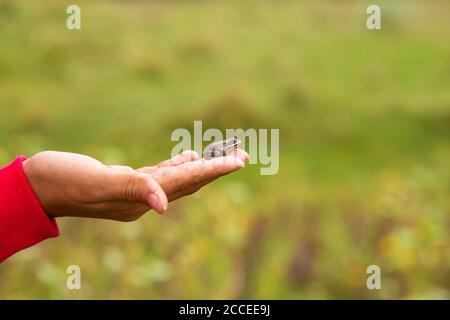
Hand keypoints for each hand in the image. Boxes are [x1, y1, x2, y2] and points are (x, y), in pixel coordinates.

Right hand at [23, 150, 248, 220]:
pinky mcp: (127, 181)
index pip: (185, 182)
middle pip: (190, 181)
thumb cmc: (62, 182)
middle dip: (217, 169)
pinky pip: (162, 174)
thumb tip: (163, 206)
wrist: (40, 185)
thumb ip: (131, 190)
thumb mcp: (96, 184)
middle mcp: (144, 197)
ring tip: (225, 156)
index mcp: (140, 198)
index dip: (213, 171)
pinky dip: (180, 165)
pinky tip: (191, 157)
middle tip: (243, 155)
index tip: (238, 161)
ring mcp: (137, 190)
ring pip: (179, 177)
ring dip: (203, 166)